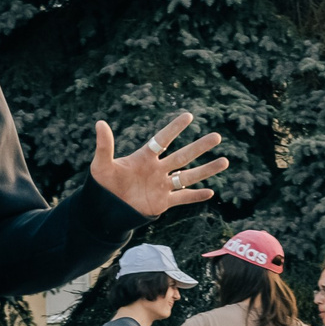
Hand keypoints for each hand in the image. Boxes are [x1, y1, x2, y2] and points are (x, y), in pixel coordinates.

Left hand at [89, 112, 227, 215]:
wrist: (105, 209)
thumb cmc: (102, 185)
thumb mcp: (101, 165)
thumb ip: (104, 146)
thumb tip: (100, 123)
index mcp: (144, 157)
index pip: (163, 139)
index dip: (174, 128)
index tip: (188, 116)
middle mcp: (157, 169)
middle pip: (183, 156)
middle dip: (200, 147)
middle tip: (217, 136)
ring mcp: (162, 186)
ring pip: (188, 176)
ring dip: (206, 170)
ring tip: (225, 161)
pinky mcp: (162, 202)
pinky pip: (182, 198)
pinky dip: (195, 196)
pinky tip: (210, 192)